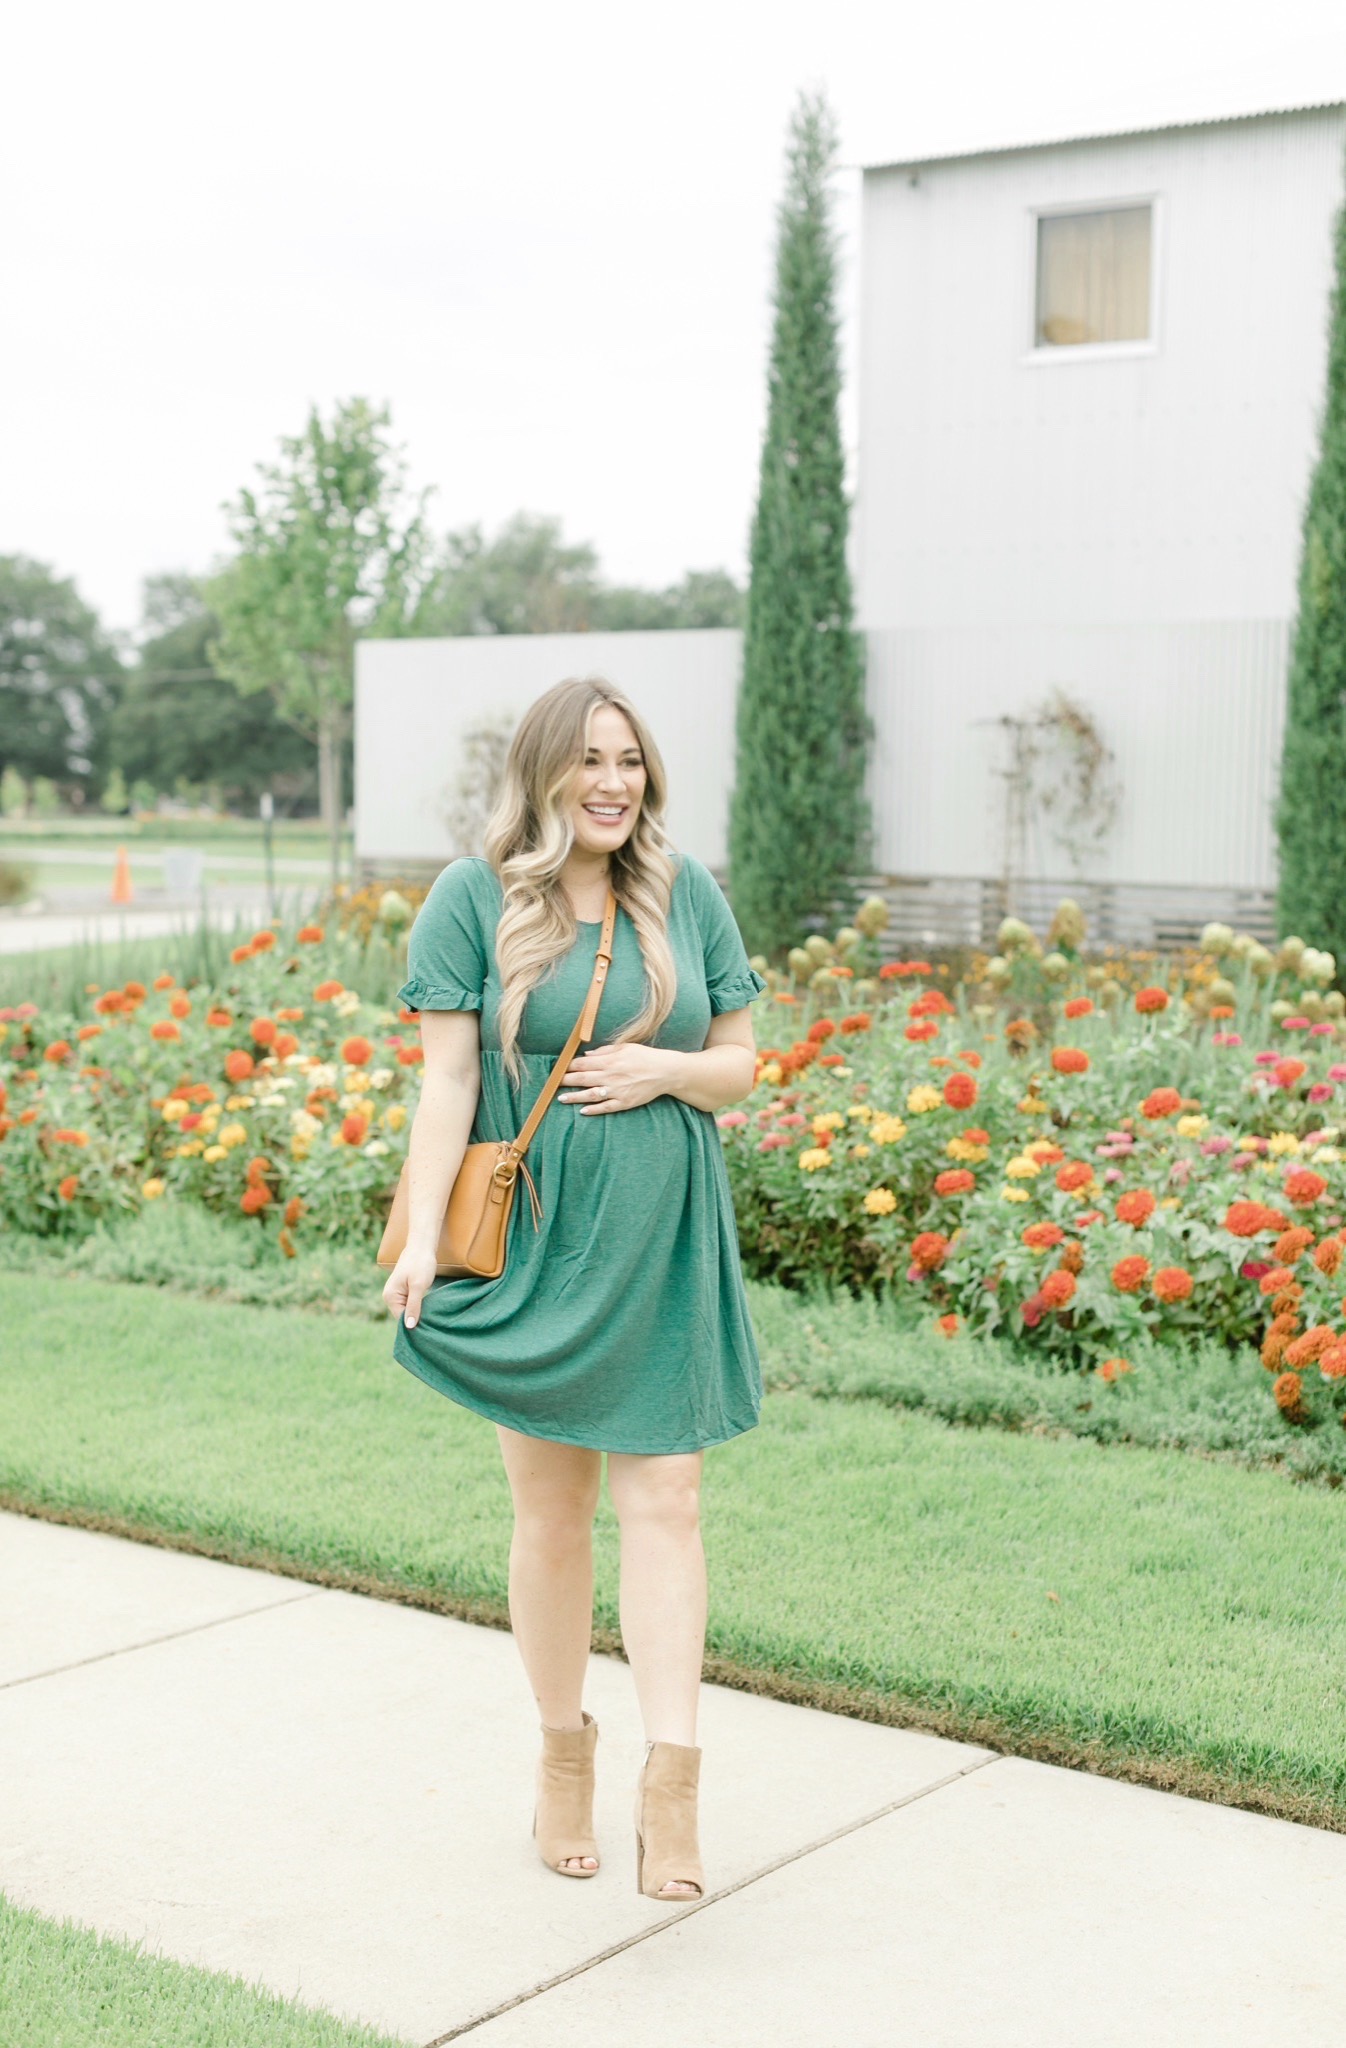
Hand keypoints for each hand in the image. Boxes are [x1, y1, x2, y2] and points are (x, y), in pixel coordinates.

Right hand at [382, 1245, 439, 1328]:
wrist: (422, 1246)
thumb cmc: (420, 1263)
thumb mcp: (419, 1286)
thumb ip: (414, 1306)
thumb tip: (409, 1326)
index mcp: (390, 1296)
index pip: (401, 1319)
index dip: (415, 1324)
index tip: (430, 1328)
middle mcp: (389, 1297)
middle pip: (404, 1316)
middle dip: (417, 1319)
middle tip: (433, 1322)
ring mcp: (396, 1294)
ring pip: (408, 1311)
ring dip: (419, 1313)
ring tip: (432, 1316)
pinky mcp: (403, 1291)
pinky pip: (410, 1305)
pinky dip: (419, 1307)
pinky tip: (429, 1308)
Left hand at [558, 1042, 675, 1113]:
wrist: (666, 1072)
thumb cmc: (645, 1057)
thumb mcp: (625, 1047)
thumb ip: (605, 1051)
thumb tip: (586, 1055)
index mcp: (610, 1061)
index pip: (583, 1064)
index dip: (568, 1066)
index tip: (558, 1068)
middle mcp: (611, 1076)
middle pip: (583, 1079)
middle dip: (566, 1081)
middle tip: (553, 1084)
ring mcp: (617, 1091)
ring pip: (591, 1095)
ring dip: (574, 1097)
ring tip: (561, 1099)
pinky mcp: (624, 1102)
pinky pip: (606, 1107)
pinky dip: (593, 1110)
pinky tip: (582, 1111)